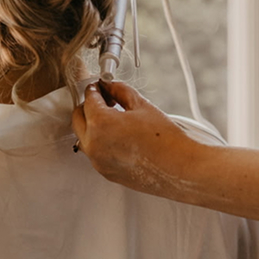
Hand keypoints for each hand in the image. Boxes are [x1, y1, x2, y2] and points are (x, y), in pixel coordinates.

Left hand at [71, 81, 195, 196]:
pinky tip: (119, 135)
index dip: (94, 89)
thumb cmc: (166, 139)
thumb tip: (109, 86)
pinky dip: (99, 140)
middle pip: (78, 118)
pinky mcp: (106, 172)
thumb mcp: (141, 106)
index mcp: (101, 124)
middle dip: (88, 106)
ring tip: (114, 117)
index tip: (100, 86)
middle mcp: (94, 145)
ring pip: (83, 137)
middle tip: (104, 99)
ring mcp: (98, 162)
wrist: (180, 168)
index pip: (89, 100)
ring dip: (92, 124)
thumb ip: (120, 91)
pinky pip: (94, 152)